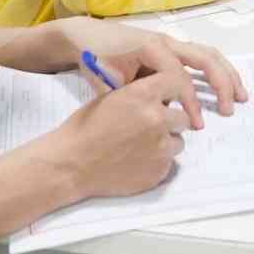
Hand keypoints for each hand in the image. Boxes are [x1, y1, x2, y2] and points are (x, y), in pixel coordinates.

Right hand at [55, 78, 192, 198]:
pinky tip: (136, 160)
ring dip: (166, 142)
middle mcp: (157, 118)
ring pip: (179, 141)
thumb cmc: (85, 128)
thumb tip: (163, 96)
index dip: (175, 91)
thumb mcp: (112, 97)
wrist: (71, 164)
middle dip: (170, 121)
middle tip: (151, 126)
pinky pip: (169, 162)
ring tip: (141, 146)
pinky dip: (158, 161)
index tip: (173, 97)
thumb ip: (142, 95)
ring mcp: (161, 146)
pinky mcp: (160, 170)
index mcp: (143, 95)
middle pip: (182, 117)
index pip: (177, 82)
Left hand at [61, 19, 246, 125]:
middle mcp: (165, 41)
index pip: (179, 76)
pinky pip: (199, 57)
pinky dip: (215, 71)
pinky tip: (225, 87)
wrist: (85, 36)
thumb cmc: (94, 57)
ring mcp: (170, 43)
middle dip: (221, 82)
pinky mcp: (170, 49)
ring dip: (226, 74)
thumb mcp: (107, 80)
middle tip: (230, 108)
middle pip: (204, 57)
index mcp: (151, 47)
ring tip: (241, 96)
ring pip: (207, 54)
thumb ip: (131, 96)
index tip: (195, 124)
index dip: (190, 101)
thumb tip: (156, 113)